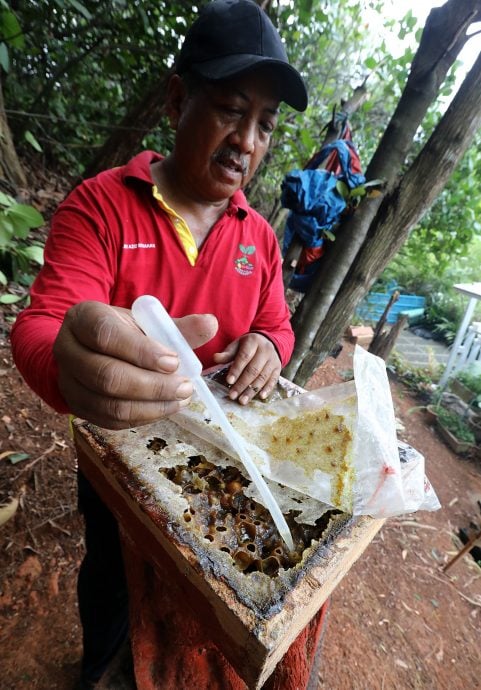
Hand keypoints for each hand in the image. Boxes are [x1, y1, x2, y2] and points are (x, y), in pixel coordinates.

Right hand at [53, 301, 217, 428]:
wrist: (91, 348)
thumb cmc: (124, 332)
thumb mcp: (147, 322)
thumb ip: (178, 326)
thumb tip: (210, 324)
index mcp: (84, 318)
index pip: (107, 336)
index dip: (142, 352)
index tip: (174, 361)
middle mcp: (67, 349)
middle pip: (107, 376)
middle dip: (153, 386)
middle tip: (186, 387)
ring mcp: (68, 381)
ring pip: (109, 404)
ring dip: (151, 406)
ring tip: (181, 399)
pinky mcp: (77, 406)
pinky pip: (110, 420)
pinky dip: (142, 417)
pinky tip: (165, 408)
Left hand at [213, 333, 280, 404]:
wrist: (268, 341)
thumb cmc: (248, 345)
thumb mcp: (237, 345)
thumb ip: (227, 353)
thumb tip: (215, 358)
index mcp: (253, 342)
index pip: (244, 357)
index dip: (236, 370)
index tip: (228, 381)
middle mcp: (265, 350)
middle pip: (253, 369)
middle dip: (242, 384)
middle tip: (233, 395)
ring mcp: (273, 360)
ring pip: (263, 377)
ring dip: (252, 390)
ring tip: (243, 400)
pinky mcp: (278, 368)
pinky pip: (273, 380)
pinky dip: (267, 389)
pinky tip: (260, 397)